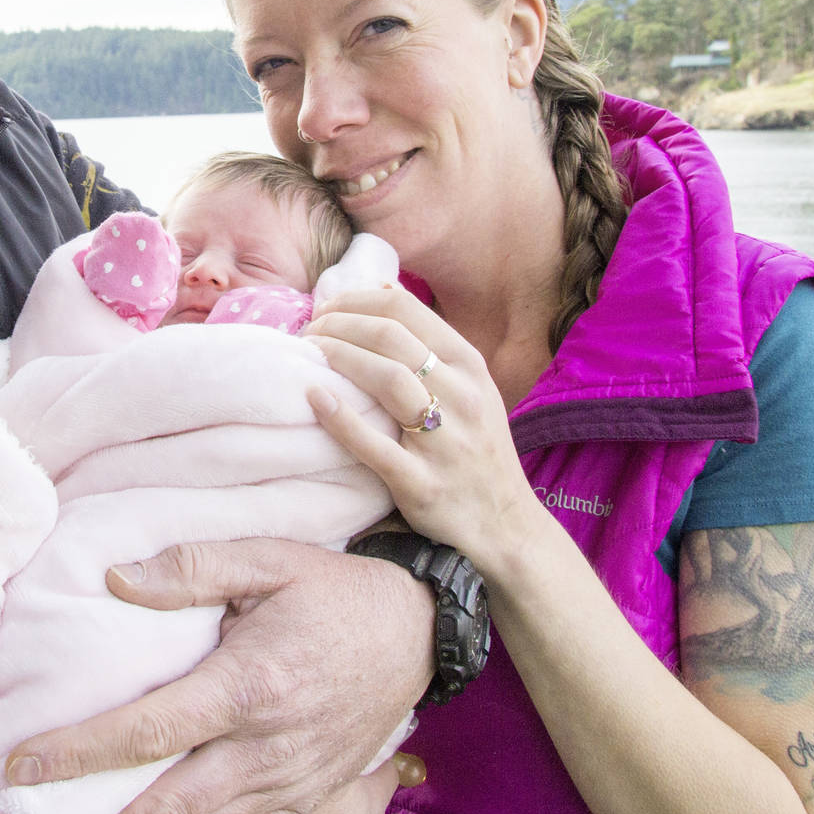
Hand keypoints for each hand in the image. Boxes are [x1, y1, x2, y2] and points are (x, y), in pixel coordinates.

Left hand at [5, 538, 430, 813]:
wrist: (417, 633)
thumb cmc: (334, 590)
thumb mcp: (269, 556)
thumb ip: (191, 567)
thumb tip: (115, 579)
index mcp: (250, 684)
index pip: (150, 731)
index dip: (80, 754)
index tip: (20, 768)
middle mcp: (267, 748)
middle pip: (166, 810)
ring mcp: (287, 783)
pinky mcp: (300, 801)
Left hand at [301, 287, 537, 568]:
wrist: (505, 525)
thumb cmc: (476, 448)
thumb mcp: (471, 386)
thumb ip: (431, 343)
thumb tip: (382, 289)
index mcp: (470, 366)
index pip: (405, 311)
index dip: (355, 301)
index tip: (325, 309)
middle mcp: (462, 396)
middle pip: (390, 338)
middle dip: (338, 326)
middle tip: (307, 335)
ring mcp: (444, 441)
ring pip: (386, 379)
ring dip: (338, 358)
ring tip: (307, 356)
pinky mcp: (422, 483)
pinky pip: (374, 445)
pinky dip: (340, 418)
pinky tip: (314, 398)